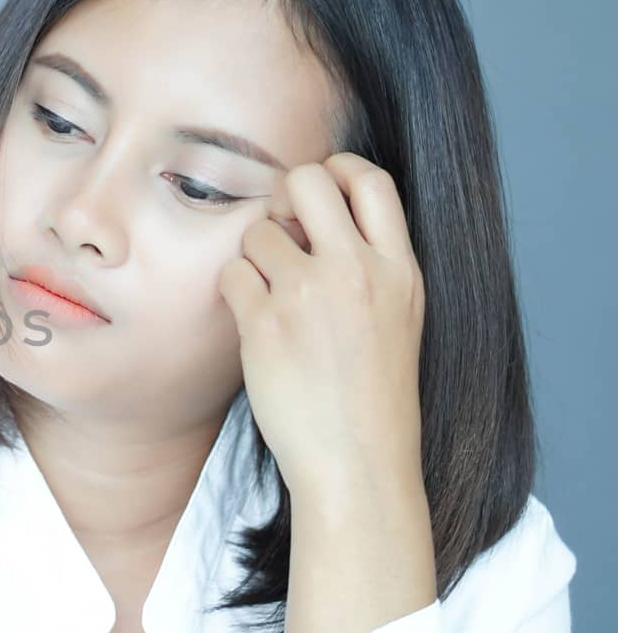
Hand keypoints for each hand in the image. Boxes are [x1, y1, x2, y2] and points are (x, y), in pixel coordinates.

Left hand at [216, 152, 426, 506]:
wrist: (358, 461)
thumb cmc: (372, 395)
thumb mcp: (401, 316)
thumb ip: (374, 263)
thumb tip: (323, 215)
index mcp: (399, 269)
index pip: (371, 180)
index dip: (337, 171)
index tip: (318, 196)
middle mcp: (356, 271)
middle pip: (308, 180)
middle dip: (284, 196)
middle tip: (281, 232)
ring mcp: (308, 295)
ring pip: (258, 229)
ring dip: (254, 255)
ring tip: (270, 296)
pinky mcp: (265, 323)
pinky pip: (231, 273)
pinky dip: (234, 290)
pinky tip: (252, 320)